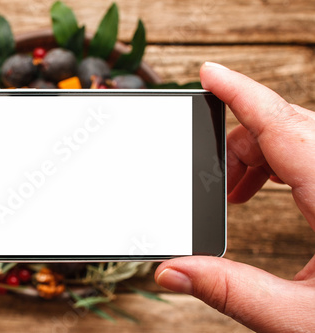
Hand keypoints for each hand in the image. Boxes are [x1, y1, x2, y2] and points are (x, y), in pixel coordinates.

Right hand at [155, 62, 314, 331]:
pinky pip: (307, 152)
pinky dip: (274, 164)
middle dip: (236, 144)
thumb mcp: (301, 318)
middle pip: (286, 128)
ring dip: (255, 156)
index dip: (242, 94)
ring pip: (296, 138)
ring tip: (232, 194)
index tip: (209, 73)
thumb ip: (233, 292)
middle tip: (210, 180)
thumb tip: (173, 271)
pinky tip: (258, 192)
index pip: (283, 127)